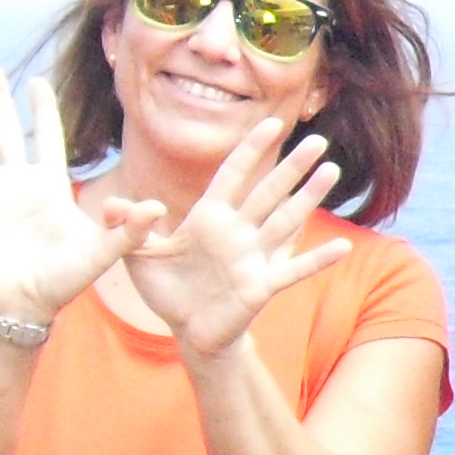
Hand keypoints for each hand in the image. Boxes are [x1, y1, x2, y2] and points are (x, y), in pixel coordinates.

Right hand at [0, 66, 158, 330]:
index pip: (46, 138)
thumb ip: (130, 230)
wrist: (25, 307)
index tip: (38, 81)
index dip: (42, 110)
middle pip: (5, 131)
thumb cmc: (64, 281)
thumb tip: (157, 207)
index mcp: (49, 186)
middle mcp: (16, 184)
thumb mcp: (103, 253)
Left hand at [122, 114, 350, 358]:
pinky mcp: (261, 285)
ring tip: (331, 172)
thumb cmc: (167, 289)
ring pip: (286, 220)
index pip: (234, 175)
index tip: (272, 123)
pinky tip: (343, 247)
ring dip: (309, 198)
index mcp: (210, 217)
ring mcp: (253, 257)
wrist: (187, 331)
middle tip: (318, 141)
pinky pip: (293, 269)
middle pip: (269, 191)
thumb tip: (112, 204)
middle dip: (292, 166)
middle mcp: (237, 231)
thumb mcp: (138, 255)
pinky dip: (318, 259)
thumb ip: (127, 227)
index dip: (251, 149)